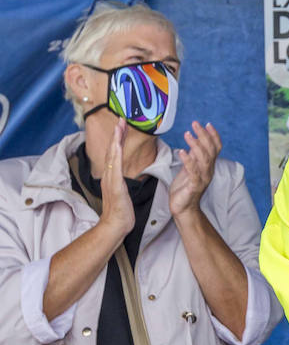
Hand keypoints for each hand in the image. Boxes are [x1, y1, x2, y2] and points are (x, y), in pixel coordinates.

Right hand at [97, 120, 135, 237]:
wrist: (115, 225)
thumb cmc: (121, 212)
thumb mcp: (122, 193)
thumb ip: (121, 183)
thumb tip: (122, 177)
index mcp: (112, 177)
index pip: (115, 154)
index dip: (118, 140)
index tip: (122, 126)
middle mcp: (109, 176)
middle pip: (112, 150)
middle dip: (117, 134)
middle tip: (121, 118)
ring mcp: (110, 180)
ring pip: (113, 155)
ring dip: (116, 139)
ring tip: (120, 126)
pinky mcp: (114, 186)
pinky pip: (115, 167)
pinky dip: (116, 155)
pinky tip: (117, 146)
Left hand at [169, 121, 220, 217]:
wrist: (183, 208)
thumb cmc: (185, 188)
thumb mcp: (189, 168)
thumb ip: (194, 156)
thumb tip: (194, 140)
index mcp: (208, 166)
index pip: (216, 148)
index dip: (214, 136)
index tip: (207, 124)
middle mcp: (208, 171)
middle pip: (211, 150)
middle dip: (204, 136)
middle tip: (195, 124)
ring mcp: (202, 178)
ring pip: (204, 159)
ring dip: (196, 145)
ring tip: (188, 134)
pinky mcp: (194, 186)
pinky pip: (193, 171)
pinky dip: (188, 161)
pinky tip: (181, 152)